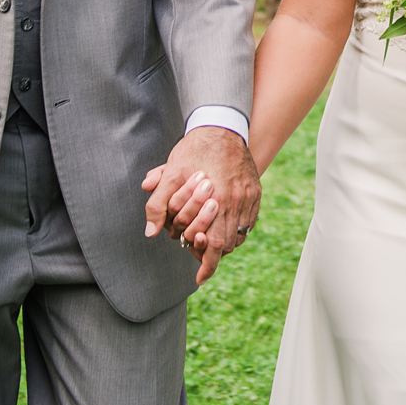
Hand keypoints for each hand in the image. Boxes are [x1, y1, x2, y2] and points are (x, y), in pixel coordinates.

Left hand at [141, 126, 259, 283]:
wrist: (221, 125)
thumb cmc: (194, 149)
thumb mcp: (171, 173)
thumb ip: (158, 204)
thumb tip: (149, 232)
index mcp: (216, 198)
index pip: (213, 244)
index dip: (207, 265)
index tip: (200, 278)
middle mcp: (236, 200)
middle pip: (228, 243)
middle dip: (213, 256)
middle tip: (200, 258)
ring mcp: (249, 196)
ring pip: (240, 234)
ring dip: (225, 243)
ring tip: (209, 243)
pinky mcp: (255, 191)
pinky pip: (249, 221)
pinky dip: (237, 229)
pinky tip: (223, 226)